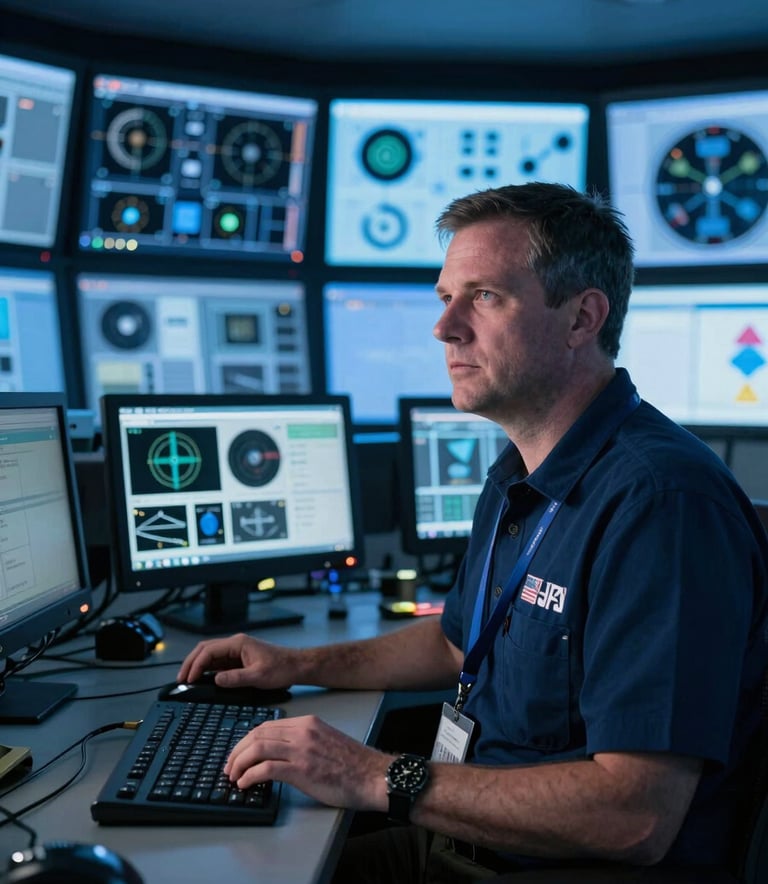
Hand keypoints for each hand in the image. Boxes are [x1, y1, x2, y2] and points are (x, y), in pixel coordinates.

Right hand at [176, 633, 296, 689]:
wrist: (297, 666)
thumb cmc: (282, 668)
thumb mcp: (259, 676)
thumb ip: (236, 678)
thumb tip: (215, 680)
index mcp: (239, 643)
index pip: (209, 651)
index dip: (196, 665)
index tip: (188, 679)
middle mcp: (236, 644)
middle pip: (205, 649)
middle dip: (191, 663)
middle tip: (181, 679)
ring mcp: (237, 651)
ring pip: (210, 655)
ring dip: (198, 666)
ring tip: (188, 680)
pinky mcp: (240, 659)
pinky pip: (219, 662)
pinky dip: (208, 670)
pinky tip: (203, 679)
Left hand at [224, 714, 388, 810]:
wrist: (373, 776)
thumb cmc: (353, 765)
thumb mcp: (325, 741)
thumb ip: (304, 741)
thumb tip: (278, 753)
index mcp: (308, 723)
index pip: (267, 726)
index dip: (247, 740)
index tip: (238, 753)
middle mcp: (303, 731)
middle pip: (257, 734)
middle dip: (237, 751)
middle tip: (229, 766)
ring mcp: (302, 749)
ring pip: (257, 748)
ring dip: (239, 763)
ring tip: (234, 776)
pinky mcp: (302, 770)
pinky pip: (266, 768)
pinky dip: (250, 776)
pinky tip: (246, 784)